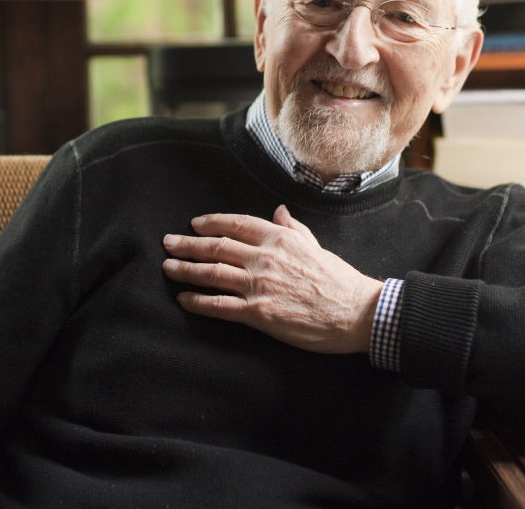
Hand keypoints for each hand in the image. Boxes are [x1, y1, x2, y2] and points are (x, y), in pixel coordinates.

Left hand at [162, 205, 382, 354]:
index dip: (211, 223)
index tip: (195, 225)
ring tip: (168, 267)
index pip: (236, 224)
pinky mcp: (258, 313)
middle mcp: (265, 258)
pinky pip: (220, 305)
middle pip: (216, 247)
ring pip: (212, 273)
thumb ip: (293, 229)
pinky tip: (184, 299)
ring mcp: (259, 285)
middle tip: (169, 243)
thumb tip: (278, 211)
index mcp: (280, 239)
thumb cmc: (340, 280)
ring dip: (186, 269)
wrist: (356, 312)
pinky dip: (198, 301)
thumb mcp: (316, 245)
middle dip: (188, 244)